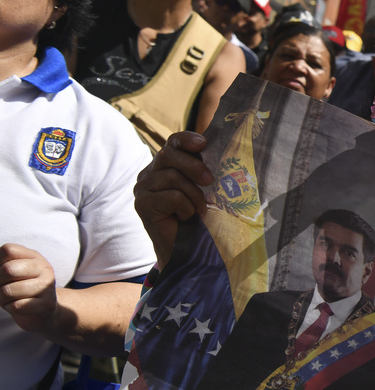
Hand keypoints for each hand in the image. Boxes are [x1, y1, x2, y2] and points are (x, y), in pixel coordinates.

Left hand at [0, 244, 57, 334]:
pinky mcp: (47, 304)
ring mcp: (47, 286)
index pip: (8, 250)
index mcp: (34, 256)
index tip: (2, 272)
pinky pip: (16, 306)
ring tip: (10, 299)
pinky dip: (11, 308)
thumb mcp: (11, 272)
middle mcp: (44, 268)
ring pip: (8, 290)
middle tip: (3, 287)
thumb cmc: (19, 288)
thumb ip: (1, 266)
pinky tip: (18, 306)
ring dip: (2, 298)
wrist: (42, 311)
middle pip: (8, 269)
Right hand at [134, 131, 211, 263]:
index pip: (172, 143)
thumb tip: (217, 151)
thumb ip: (202, 171)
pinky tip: (185, 217)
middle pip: (168, 155)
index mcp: (164, 166)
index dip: (186, 139)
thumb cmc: (197, 217)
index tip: (203, 143)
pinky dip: (185, 207)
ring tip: (198, 209)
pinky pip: (171, 196)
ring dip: (193, 195)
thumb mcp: (202, 189)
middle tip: (210, 181)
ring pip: (172, 177)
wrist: (186, 249)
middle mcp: (148, 174)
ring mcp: (142, 189)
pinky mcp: (142, 204)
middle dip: (194, 166)